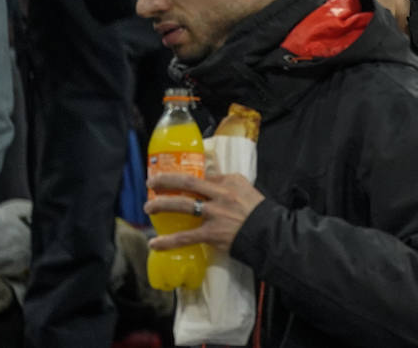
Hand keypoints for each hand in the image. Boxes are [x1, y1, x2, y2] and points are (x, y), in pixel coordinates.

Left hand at [144, 172, 264, 253]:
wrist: (268, 233)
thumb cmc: (259, 212)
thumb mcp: (246, 190)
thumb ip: (229, 184)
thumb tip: (211, 180)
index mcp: (229, 182)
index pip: (203, 175)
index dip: (184, 175)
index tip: (172, 178)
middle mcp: (220, 194)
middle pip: (188, 182)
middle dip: (166, 181)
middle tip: (151, 183)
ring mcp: (214, 214)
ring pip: (183, 205)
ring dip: (162, 205)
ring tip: (149, 208)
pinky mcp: (211, 233)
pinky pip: (185, 237)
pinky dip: (168, 241)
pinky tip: (155, 243)